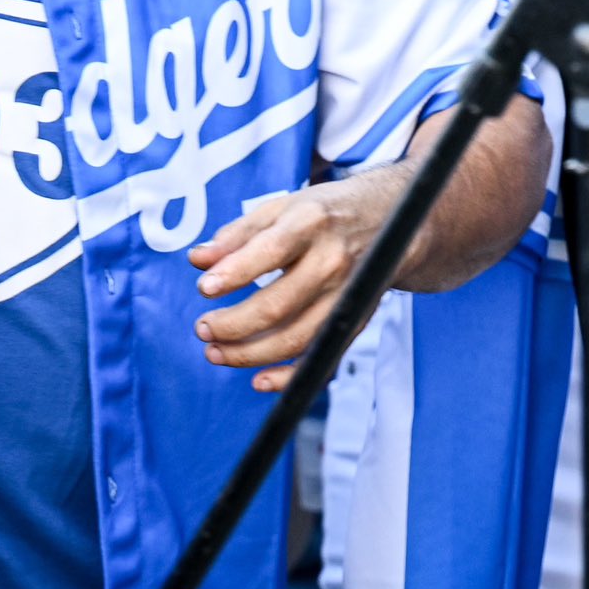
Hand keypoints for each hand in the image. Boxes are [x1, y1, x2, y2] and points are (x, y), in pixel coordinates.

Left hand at [190, 168, 397, 388]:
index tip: (204, 288)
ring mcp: (346, 295)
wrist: (391, 221)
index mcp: (311, 224)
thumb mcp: (281, 208)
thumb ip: (238, 234)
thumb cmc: (325, 213)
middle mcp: (332, 261)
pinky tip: (258, 380)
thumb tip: (198, 259)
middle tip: (203, 328)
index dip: (234, 274)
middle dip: (233, 324)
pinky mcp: (354, 321)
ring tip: (215, 352)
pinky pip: (321, 359)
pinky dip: (289, 377)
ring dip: (250, 354)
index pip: (269, 252)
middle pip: (278, 306)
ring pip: (296, 339)